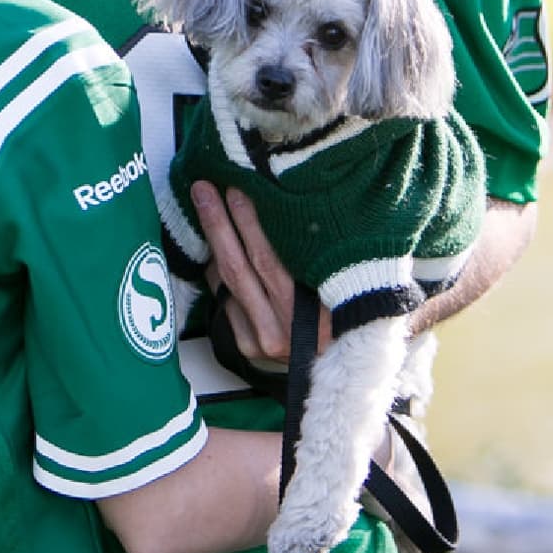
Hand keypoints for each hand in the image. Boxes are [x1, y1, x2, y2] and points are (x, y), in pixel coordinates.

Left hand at [191, 182, 329, 368]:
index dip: (250, 224)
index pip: (270, 260)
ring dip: (213, 242)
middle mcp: (284, 329)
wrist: (345, 363)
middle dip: (218, 224)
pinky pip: (224, 299)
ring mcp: (263, 339)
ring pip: (227, 283)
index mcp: (314, 312)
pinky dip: (217, 270)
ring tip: (204, 204)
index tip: (237, 189)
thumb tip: (287, 205)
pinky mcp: (249, 346)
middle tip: (204, 190)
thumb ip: (316, 252)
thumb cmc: (348, 310)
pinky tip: (214, 245)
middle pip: (240, 267)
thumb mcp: (343, 282)